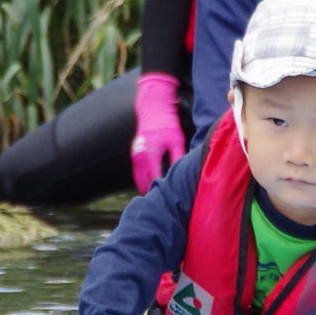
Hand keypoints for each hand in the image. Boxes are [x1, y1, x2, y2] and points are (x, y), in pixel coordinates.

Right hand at [129, 72, 187, 193]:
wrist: (152, 108)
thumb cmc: (167, 124)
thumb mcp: (176, 140)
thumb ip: (177, 157)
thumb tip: (180, 174)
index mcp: (151, 153)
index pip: (155, 178)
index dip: (162, 189)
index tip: (169, 200)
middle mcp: (140, 156)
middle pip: (144, 182)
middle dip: (153, 193)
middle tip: (163, 206)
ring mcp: (135, 155)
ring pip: (138, 179)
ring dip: (146, 189)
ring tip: (157, 200)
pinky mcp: (134, 154)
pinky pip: (136, 173)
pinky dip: (142, 181)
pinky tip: (151, 187)